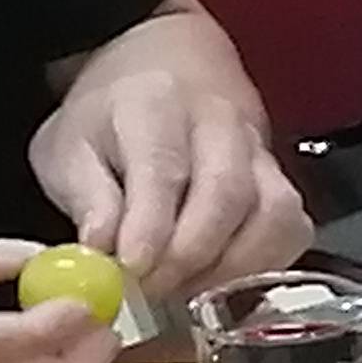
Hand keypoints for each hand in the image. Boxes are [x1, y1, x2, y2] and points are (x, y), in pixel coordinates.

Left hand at [30, 5, 299, 315]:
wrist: (166, 69)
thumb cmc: (111, 118)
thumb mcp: (69, 148)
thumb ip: (87, 199)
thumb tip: (102, 254)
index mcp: (153, 104)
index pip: (162, 169)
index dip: (151, 226)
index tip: (131, 270)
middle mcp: (219, 123)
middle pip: (227, 193)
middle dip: (191, 254)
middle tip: (154, 292)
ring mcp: (262, 152)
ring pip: (273, 214)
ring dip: (234, 266)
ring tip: (189, 293)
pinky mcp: (285, 182)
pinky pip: (293, 230)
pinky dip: (265, 265)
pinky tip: (225, 282)